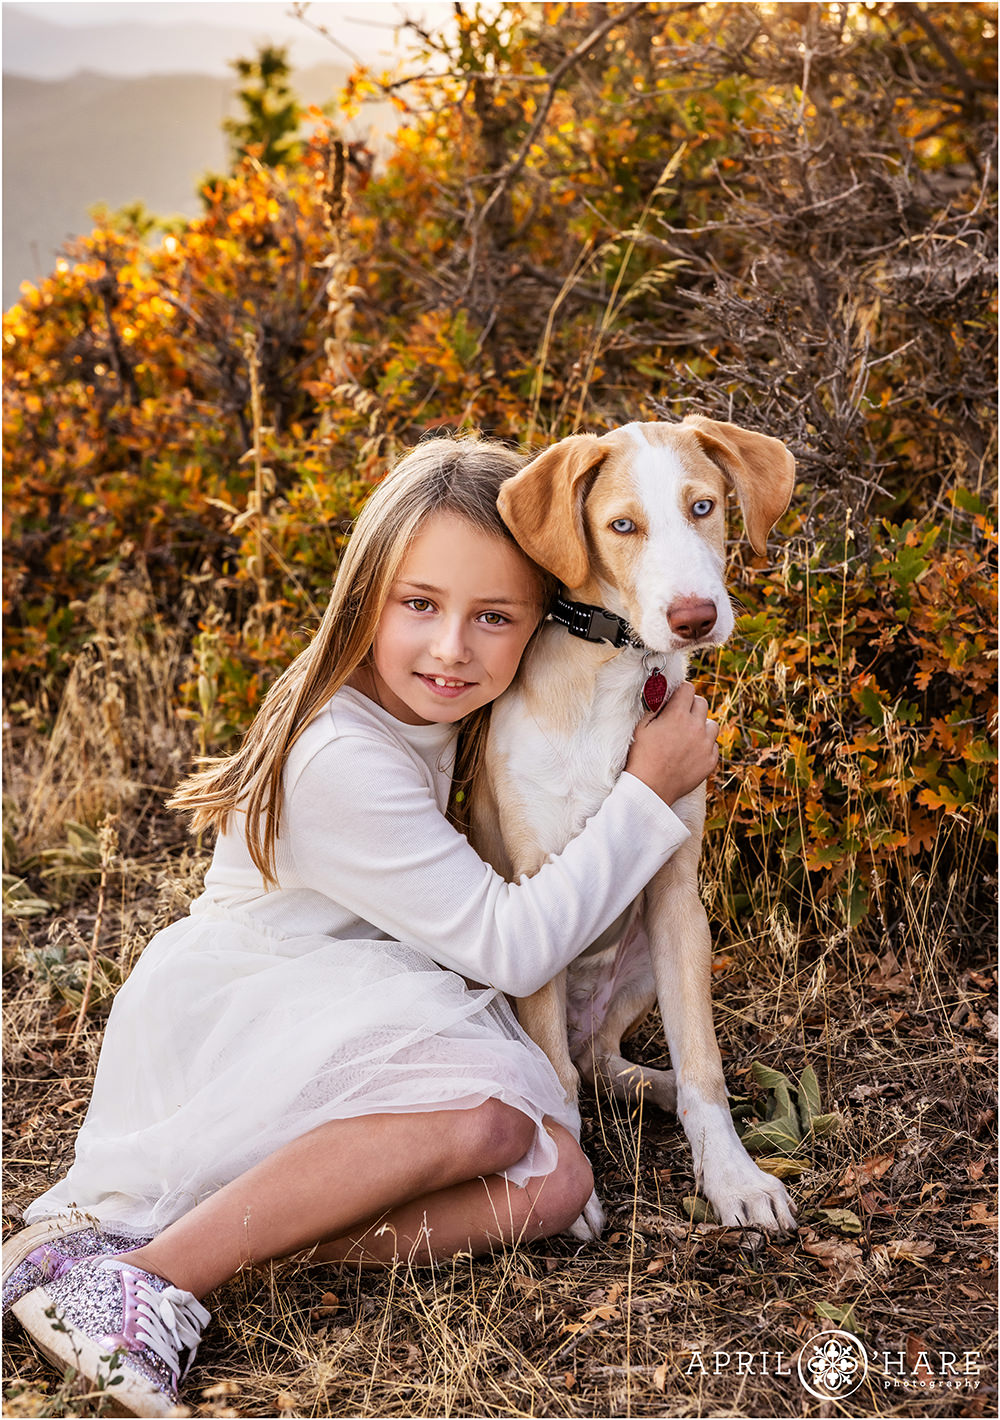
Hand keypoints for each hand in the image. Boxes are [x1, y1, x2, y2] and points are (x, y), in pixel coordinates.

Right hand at [624, 682, 719, 805]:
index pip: (688, 689)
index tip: (676, 698)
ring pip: (712, 724)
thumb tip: (660, 692)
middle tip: (681, 716)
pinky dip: (704, 746)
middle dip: (691, 706)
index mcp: (677, 715)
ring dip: (702, 726)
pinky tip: (691, 752)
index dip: (681, 691)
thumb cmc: (641, 756)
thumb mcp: (641, 727)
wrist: (650, 788)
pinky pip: (713, 745)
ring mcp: (705, 744)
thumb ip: (654, 706)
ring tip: (688, 736)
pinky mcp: (711, 760)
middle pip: (702, 703)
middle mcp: (696, 727)